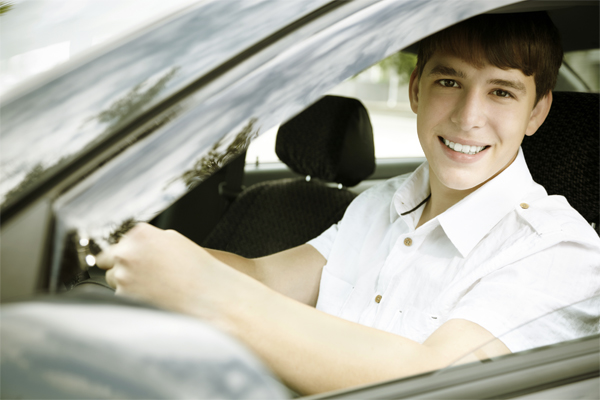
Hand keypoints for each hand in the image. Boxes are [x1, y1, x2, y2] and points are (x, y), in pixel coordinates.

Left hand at [95, 223, 254, 326]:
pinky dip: (133, 299)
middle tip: (144, 274)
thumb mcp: (174, 241)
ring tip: (154, 287)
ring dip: (126, 283)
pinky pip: (121, 298)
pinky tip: (154, 297)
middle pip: (109, 260)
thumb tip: (131, 246)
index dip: (128, 251)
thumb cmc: (197, 270)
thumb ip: (147, 240)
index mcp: (139, 234)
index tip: (136, 259)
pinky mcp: (124, 299)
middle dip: (122, 266)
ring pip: (114, 280)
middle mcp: (127, 253)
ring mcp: (123, 277)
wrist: (208, 296)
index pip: (118, 241)